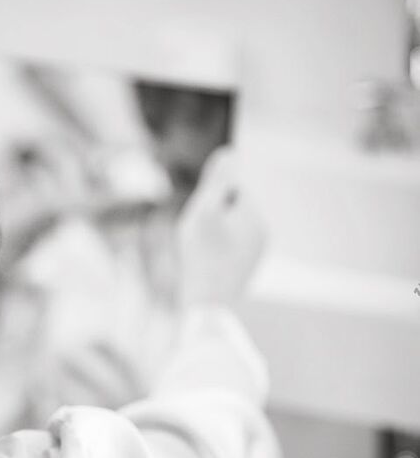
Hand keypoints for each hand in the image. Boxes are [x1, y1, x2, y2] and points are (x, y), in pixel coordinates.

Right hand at [177, 148, 266, 305]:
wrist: (207, 305)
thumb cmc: (202, 257)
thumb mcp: (204, 212)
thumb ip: (217, 181)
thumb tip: (229, 152)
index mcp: (254, 216)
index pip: (232, 190)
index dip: (210, 201)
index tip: (200, 222)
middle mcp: (261, 232)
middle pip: (230, 209)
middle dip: (212, 218)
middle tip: (197, 240)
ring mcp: (254, 252)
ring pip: (228, 229)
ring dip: (212, 236)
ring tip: (199, 255)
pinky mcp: (244, 268)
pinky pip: (227, 248)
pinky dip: (213, 253)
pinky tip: (204, 266)